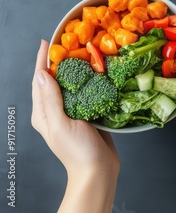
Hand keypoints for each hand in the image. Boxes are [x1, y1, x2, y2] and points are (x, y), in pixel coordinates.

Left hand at [31, 40, 119, 212]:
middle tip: (67, 43)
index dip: (42, 60)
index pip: (39, 81)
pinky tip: (96, 74)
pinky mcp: (87, 114)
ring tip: (82, 53)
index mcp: (43, 113)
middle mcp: (55, 111)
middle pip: (53, 80)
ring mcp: (71, 112)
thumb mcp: (61, 124)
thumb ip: (52, 100)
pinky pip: (85, 93)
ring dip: (74, 69)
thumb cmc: (78, 151)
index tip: (47, 42)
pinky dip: (88, 81)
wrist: (98, 170)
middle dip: (57, 61)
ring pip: (70, 85)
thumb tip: (41, 74)